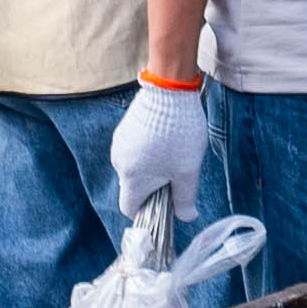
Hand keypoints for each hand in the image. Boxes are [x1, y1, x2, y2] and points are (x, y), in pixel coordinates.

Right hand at [108, 80, 211, 224]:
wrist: (169, 91)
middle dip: (154, 186)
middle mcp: (119, 162)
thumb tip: (188, 217)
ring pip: (135, 167)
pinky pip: (135, 150)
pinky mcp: (124, 128)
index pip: (130, 208)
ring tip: (174, 152)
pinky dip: (148, 152)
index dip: (147, 213)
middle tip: (177, 173)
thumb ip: (186, 199)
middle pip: (134, 187)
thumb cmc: (179, 134)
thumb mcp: (187, 171)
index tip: (165, 204)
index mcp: (131, 178)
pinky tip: (166, 139)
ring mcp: (120, 143)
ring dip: (153, 167)